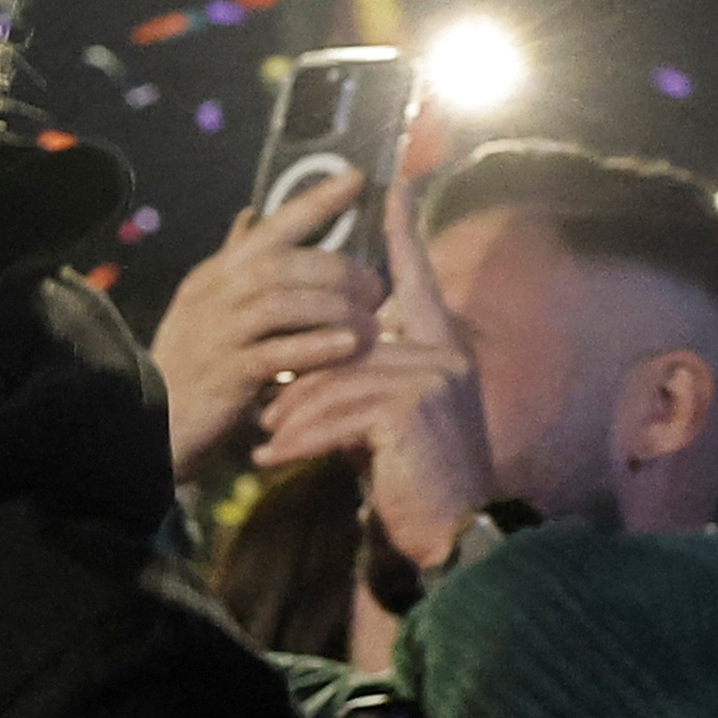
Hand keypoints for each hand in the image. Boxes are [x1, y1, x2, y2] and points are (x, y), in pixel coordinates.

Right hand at [147, 158, 388, 483]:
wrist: (152, 426)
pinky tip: (347, 347)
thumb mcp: (204, 305)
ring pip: (283, 303)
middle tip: (377, 287)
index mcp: (216, 275)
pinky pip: (277, 353)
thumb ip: (233, 260)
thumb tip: (250, 213)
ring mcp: (217, 334)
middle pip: (283, 263)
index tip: (357, 177)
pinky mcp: (226, 375)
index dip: (314, 200)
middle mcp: (214, 296)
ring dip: (336, 309)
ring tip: (372, 324)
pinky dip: (316, 346)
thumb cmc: (189, 365)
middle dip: (340, 270)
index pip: (270, 226)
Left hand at [239, 110, 497, 572]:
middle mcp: (441, 354)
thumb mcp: (385, 418)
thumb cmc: (412, 476)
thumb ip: (361, 376)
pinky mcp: (410, 411)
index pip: (416, 276)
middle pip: (346, 342)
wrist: (453, 534)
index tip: (389, 183)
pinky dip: (298, 439)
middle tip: (265, 411)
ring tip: (268, 441)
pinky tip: (271, 458)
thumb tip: (312, 351)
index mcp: (439, 346)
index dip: (403, 230)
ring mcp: (430, 380)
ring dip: (294, 416)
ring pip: (333, 378)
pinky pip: (334, 412)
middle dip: (300, 381)